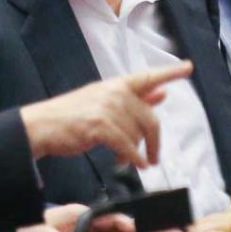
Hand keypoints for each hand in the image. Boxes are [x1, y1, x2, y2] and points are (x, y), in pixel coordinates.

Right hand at [20, 62, 192, 166]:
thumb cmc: (70, 115)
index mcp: (115, 85)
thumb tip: (161, 94)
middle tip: (154, 158)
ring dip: (136, 153)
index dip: (170, 72)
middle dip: (155, 142)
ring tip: (127, 160)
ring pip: (138, 136)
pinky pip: (128, 147)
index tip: (188, 67)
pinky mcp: (100, 126)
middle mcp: (113, 93)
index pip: (147, 77)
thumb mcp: (102, 101)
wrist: (41, 125)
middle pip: (150, 119)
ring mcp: (107, 108)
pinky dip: (132, 159)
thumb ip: (135, 98)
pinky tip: (130, 164)